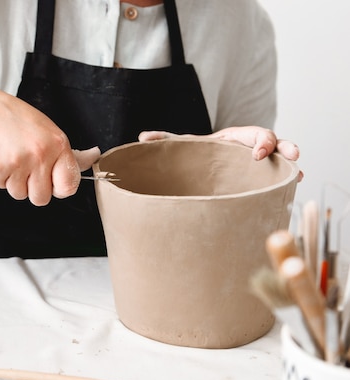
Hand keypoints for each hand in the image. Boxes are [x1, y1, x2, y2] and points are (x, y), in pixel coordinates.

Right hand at [0, 89, 99, 205]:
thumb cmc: (17, 119)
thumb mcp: (48, 130)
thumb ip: (67, 152)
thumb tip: (93, 157)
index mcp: (58, 145)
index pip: (68, 186)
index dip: (58, 188)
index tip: (52, 181)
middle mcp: (40, 155)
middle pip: (42, 198)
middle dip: (33, 188)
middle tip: (26, 167)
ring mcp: (18, 164)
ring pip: (20, 194)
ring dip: (14, 182)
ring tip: (11, 158)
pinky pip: (2, 187)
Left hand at [138, 126, 302, 179]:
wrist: (200, 169)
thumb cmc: (194, 156)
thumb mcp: (182, 149)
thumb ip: (166, 142)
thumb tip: (142, 138)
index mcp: (232, 139)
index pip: (252, 134)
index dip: (259, 141)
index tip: (256, 156)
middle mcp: (247, 148)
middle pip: (272, 142)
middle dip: (283, 147)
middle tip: (292, 156)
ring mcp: (255, 163)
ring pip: (278, 158)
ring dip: (289, 163)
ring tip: (298, 173)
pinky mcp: (257, 178)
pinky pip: (276, 175)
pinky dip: (285, 178)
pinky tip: (293, 185)